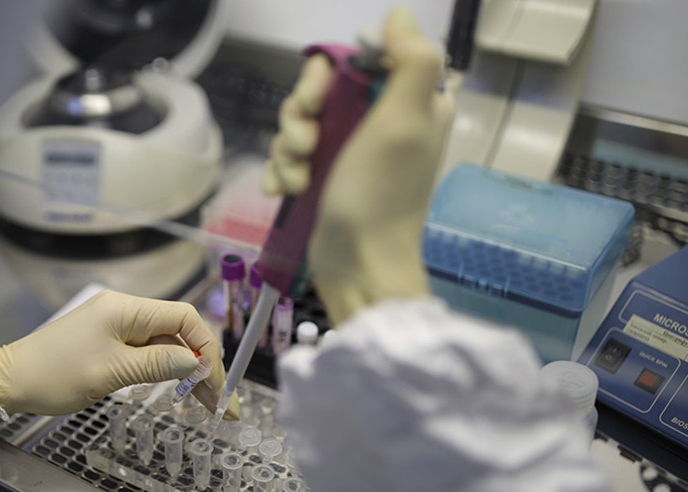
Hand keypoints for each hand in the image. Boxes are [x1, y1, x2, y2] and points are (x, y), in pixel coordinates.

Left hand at [0, 290, 237, 417]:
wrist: (8, 382)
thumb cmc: (53, 375)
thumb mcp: (109, 373)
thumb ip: (156, 365)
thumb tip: (196, 364)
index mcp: (125, 309)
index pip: (183, 318)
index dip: (206, 347)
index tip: (216, 380)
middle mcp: (125, 312)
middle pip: (179, 334)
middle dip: (204, 366)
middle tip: (223, 403)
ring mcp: (118, 328)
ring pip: (167, 348)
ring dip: (190, 374)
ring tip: (210, 406)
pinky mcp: (111, 344)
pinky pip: (149, 355)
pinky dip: (168, 374)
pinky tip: (184, 393)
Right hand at [266, 6, 453, 324]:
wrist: (359, 266)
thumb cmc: (381, 195)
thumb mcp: (404, 122)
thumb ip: (410, 60)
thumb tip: (400, 14)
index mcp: (408, 102)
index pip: (358, 59)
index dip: (327, 73)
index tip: (316, 97)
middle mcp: (379, 123)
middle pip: (319, 91)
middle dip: (300, 116)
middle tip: (305, 145)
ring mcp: (348, 153)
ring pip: (299, 125)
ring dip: (288, 150)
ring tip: (297, 178)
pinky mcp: (324, 180)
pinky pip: (290, 158)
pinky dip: (281, 172)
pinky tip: (281, 192)